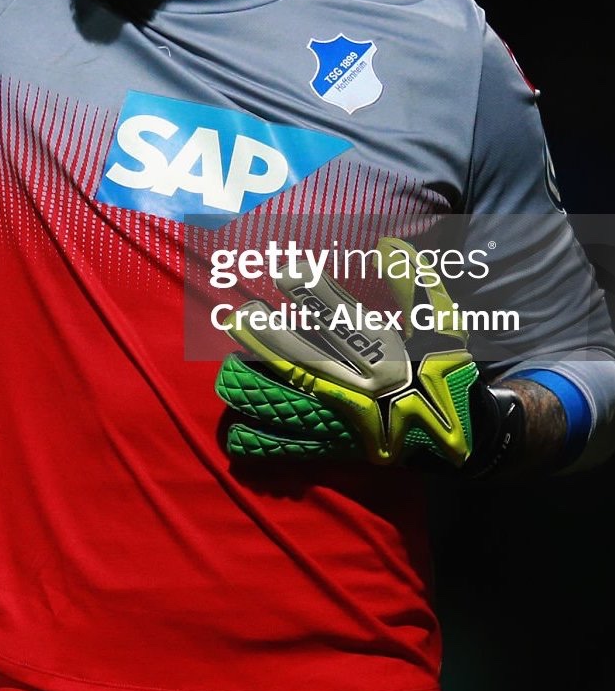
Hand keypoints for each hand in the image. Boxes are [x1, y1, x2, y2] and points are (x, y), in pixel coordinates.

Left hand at [214, 237, 523, 476]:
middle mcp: (364, 388)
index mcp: (389, 355)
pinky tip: (235, 431)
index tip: (284, 271)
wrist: (460, 436)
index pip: (343, 318)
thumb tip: (389, 244)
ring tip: (230, 363)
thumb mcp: (442, 323)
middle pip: (308, 359)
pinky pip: (296, 446)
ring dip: (260, 381)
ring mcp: (347, 420)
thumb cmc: (446, 370)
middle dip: (272, 338)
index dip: (313, 295)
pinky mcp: (338, 446)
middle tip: (241, 315)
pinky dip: (265, 441)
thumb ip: (415, 283)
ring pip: (296, 400)